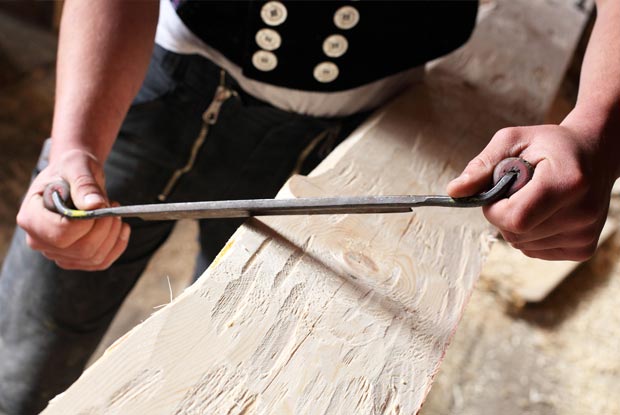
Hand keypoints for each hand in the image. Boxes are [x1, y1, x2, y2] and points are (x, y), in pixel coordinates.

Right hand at [16, 149, 129, 269]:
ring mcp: (56, 253)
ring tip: (116, 213)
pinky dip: (116, 246)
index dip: (86, 223)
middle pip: (80, 249)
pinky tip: (122, 228)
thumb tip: (95, 205)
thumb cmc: (71, 168)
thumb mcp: (77, 166)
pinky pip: (100, 262)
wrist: (73, 176)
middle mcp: (39, 241)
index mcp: (31, 217)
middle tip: (114, 205)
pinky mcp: (74, 259)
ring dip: (113, 235)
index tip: (101, 202)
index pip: (60, 233)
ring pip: (93, 258)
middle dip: (105, 228)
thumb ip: (84, 184)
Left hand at [447, 118, 615, 260]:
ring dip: (516, 225)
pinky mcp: (583, 249)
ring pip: (522, 245)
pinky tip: (544, 212)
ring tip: (534, 198)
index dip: (494, 209)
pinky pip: (535, 251)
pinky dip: (529, 234)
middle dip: (503, 215)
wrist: (594, 154)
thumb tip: (454, 191)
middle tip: (518, 190)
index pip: (515, 218)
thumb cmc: (548, 145)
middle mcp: (582, 213)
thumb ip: (481, 166)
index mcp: (567, 183)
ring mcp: (584, 235)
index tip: (496, 192)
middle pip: (515, 234)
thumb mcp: (512, 141)